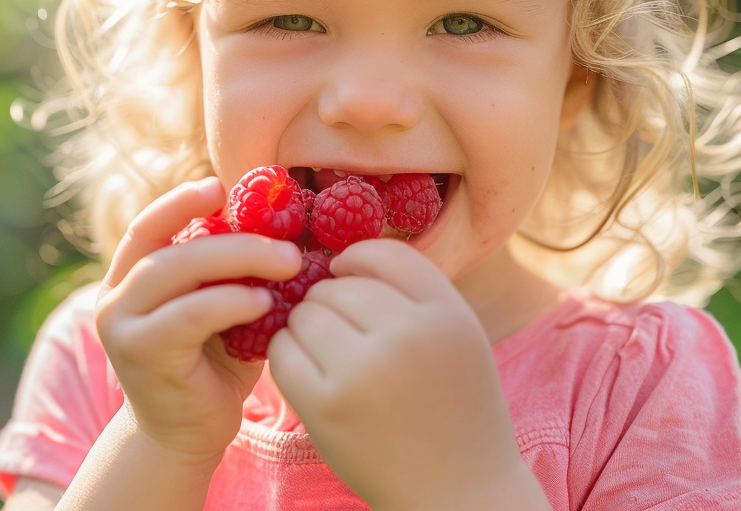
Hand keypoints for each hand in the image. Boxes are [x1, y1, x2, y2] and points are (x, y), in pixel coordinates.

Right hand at [94, 177, 302, 465]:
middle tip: (288, 243)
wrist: (185, 440)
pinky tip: (265, 304)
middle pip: (169, 245)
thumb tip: (282, 225)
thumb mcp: (218, 311)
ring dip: (237, 261)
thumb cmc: (212, 368)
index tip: (222, 186)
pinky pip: (189, 314)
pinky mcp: (140, 353)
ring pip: (175, 271)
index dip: (181, 200)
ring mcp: (122, 325)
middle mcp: (115, 297)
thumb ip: (229, 274)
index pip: (147, 225)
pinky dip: (230, 301)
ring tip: (288, 266)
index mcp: (130, 279)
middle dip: (234, 236)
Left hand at [268, 239, 531, 510]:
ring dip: (305, 328)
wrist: (458, 491)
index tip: (346, 278)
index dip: (355, 260)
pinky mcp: (327, 407)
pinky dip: (286, 356)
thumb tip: (342, 257)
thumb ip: (413, 292)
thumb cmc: (455, 408)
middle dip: (328, 302)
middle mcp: (408, 335)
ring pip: (305, 314)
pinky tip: (306, 373)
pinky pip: (282, 352)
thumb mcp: (457, 335)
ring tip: (325, 355)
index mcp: (446, 313)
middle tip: (340, 334)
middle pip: (338, 286)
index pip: (383, 253)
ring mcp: (365, 371)